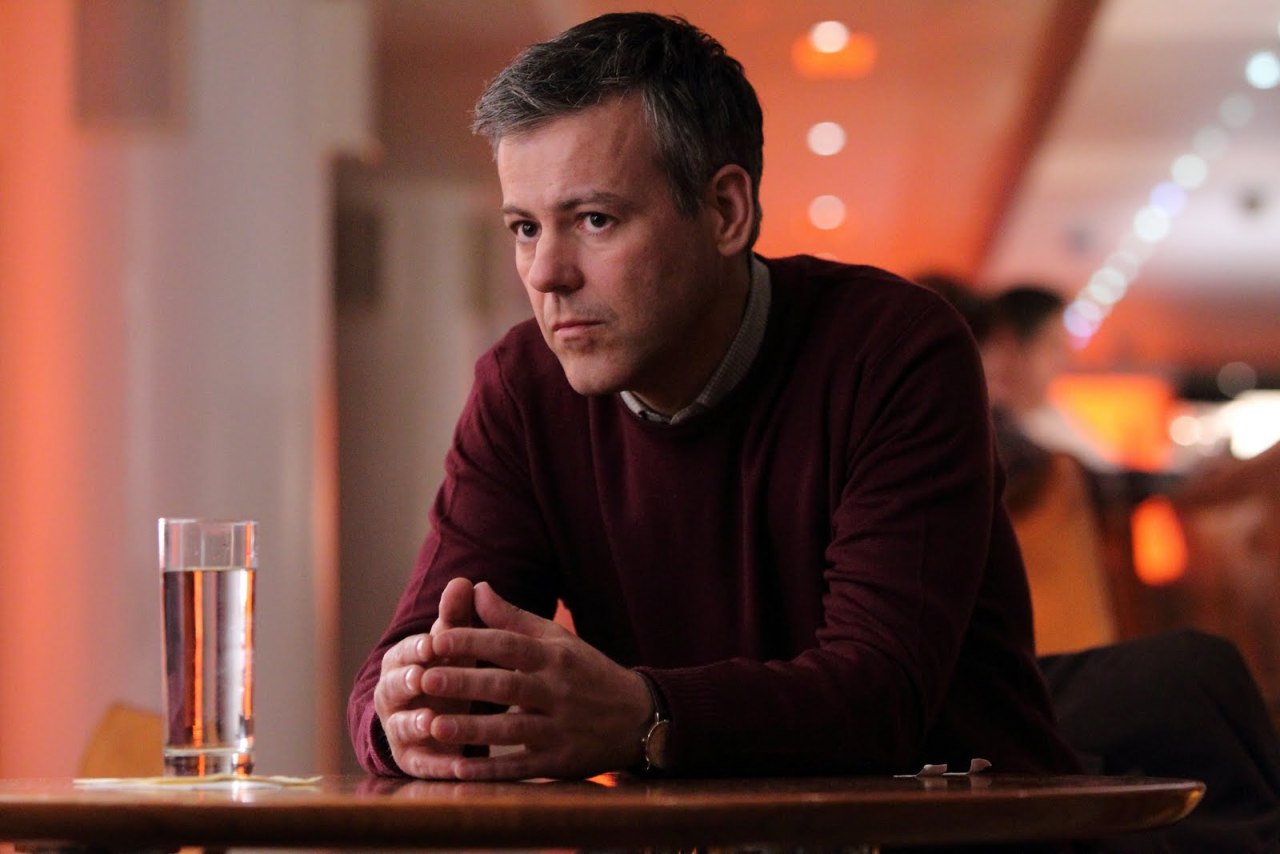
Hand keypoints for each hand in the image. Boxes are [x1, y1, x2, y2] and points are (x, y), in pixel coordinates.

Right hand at [374, 577, 476, 777]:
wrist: (436, 719)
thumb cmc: (447, 672)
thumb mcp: (452, 646)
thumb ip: (455, 618)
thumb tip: (463, 581)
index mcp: (401, 663)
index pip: (404, 653)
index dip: (416, 649)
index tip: (431, 644)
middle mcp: (393, 697)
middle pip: (393, 688)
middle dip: (405, 682)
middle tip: (420, 677)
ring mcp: (400, 730)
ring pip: (401, 726)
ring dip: (414, 722)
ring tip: (430, 720)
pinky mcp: (413, 761)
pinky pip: (423, 765)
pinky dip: (439, 764)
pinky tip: (459, 765)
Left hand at [421, 581, 653, 779]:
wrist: (638, 717)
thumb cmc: (587, 672)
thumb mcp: (557, 640)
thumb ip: (513, 618)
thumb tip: (476, 587)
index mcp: (555, 657)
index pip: (509, 645)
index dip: (473, 641)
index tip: (436, 640)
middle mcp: (558, 691)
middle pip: (507, 686)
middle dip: (464, 683)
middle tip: (424, 680)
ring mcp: (561, 729)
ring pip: (512, 728)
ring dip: (471, 730)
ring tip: (433, 726)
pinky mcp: (561, 762)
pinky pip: (522, 767)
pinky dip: (491, 771)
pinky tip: (460, 770)